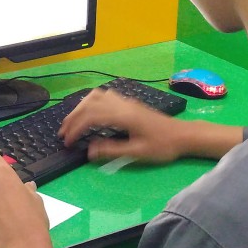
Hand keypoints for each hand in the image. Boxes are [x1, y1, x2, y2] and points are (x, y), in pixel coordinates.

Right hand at [58, 89, 187, 162]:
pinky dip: (91, 103)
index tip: (67, 141)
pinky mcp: (130, 103)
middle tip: (63, 132)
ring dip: (81, 107)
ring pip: (96, 96)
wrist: (184, 135)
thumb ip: (112, 151)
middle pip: (89, 103)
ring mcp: (126, 102)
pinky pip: (104, 96)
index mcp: (123, 116)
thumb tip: (89, 151)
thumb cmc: (163, 146)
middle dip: (73, 117)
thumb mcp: (137, 152)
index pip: (90, 117)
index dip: (75, 128)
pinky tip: (90, 113)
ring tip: (73, 122)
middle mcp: (122, 104)